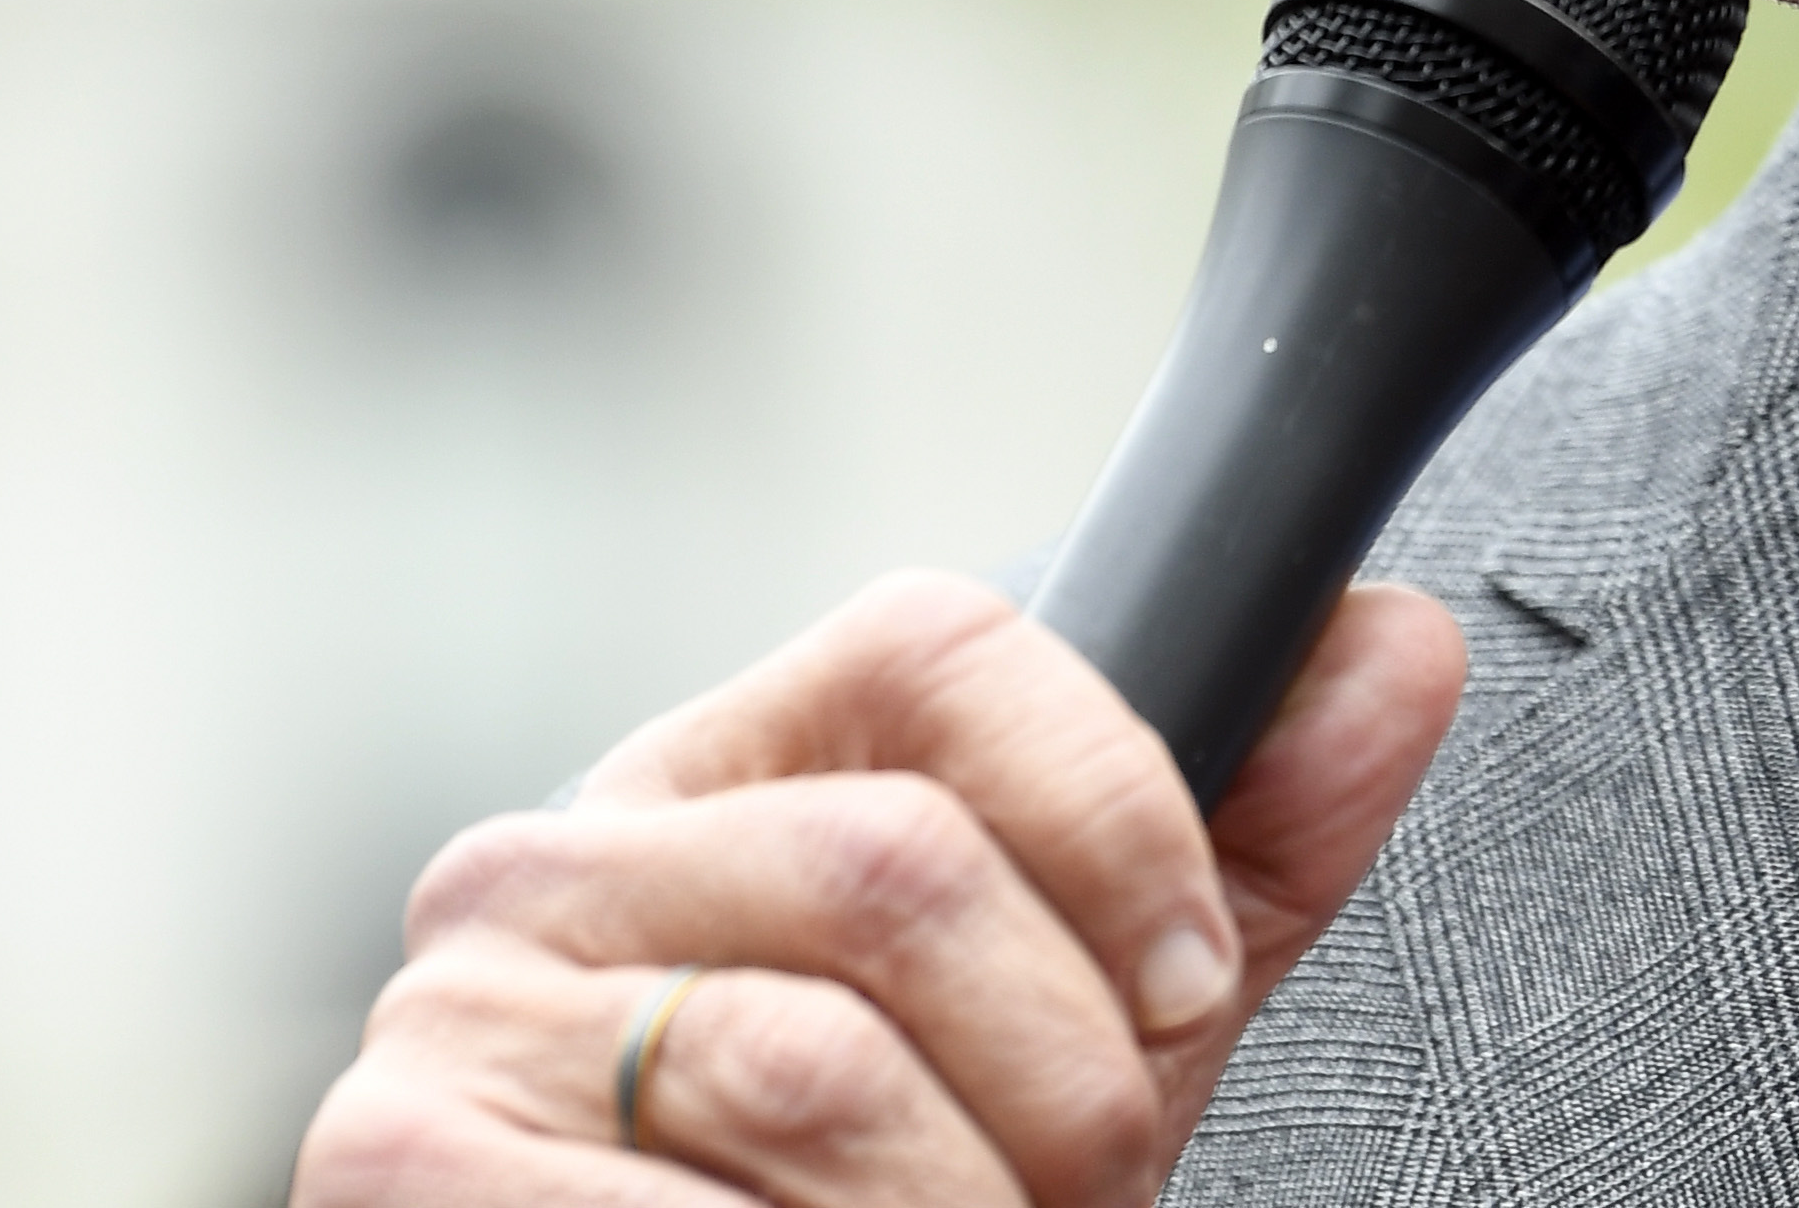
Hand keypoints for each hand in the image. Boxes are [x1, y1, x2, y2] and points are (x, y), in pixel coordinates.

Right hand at [294, 571, 1465, 1204]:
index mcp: (725, 781)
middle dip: (1061, 1082)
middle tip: (1077, 1196)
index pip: (944, 646)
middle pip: (907, 867)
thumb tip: (1395, 646)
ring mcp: (463, 1012)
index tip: (1187, 986)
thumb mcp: (1077, 1033)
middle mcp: (558, 859)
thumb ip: (1233, 855)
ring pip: (825, 1069)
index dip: (1116, 806)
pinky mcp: (403, 1162)